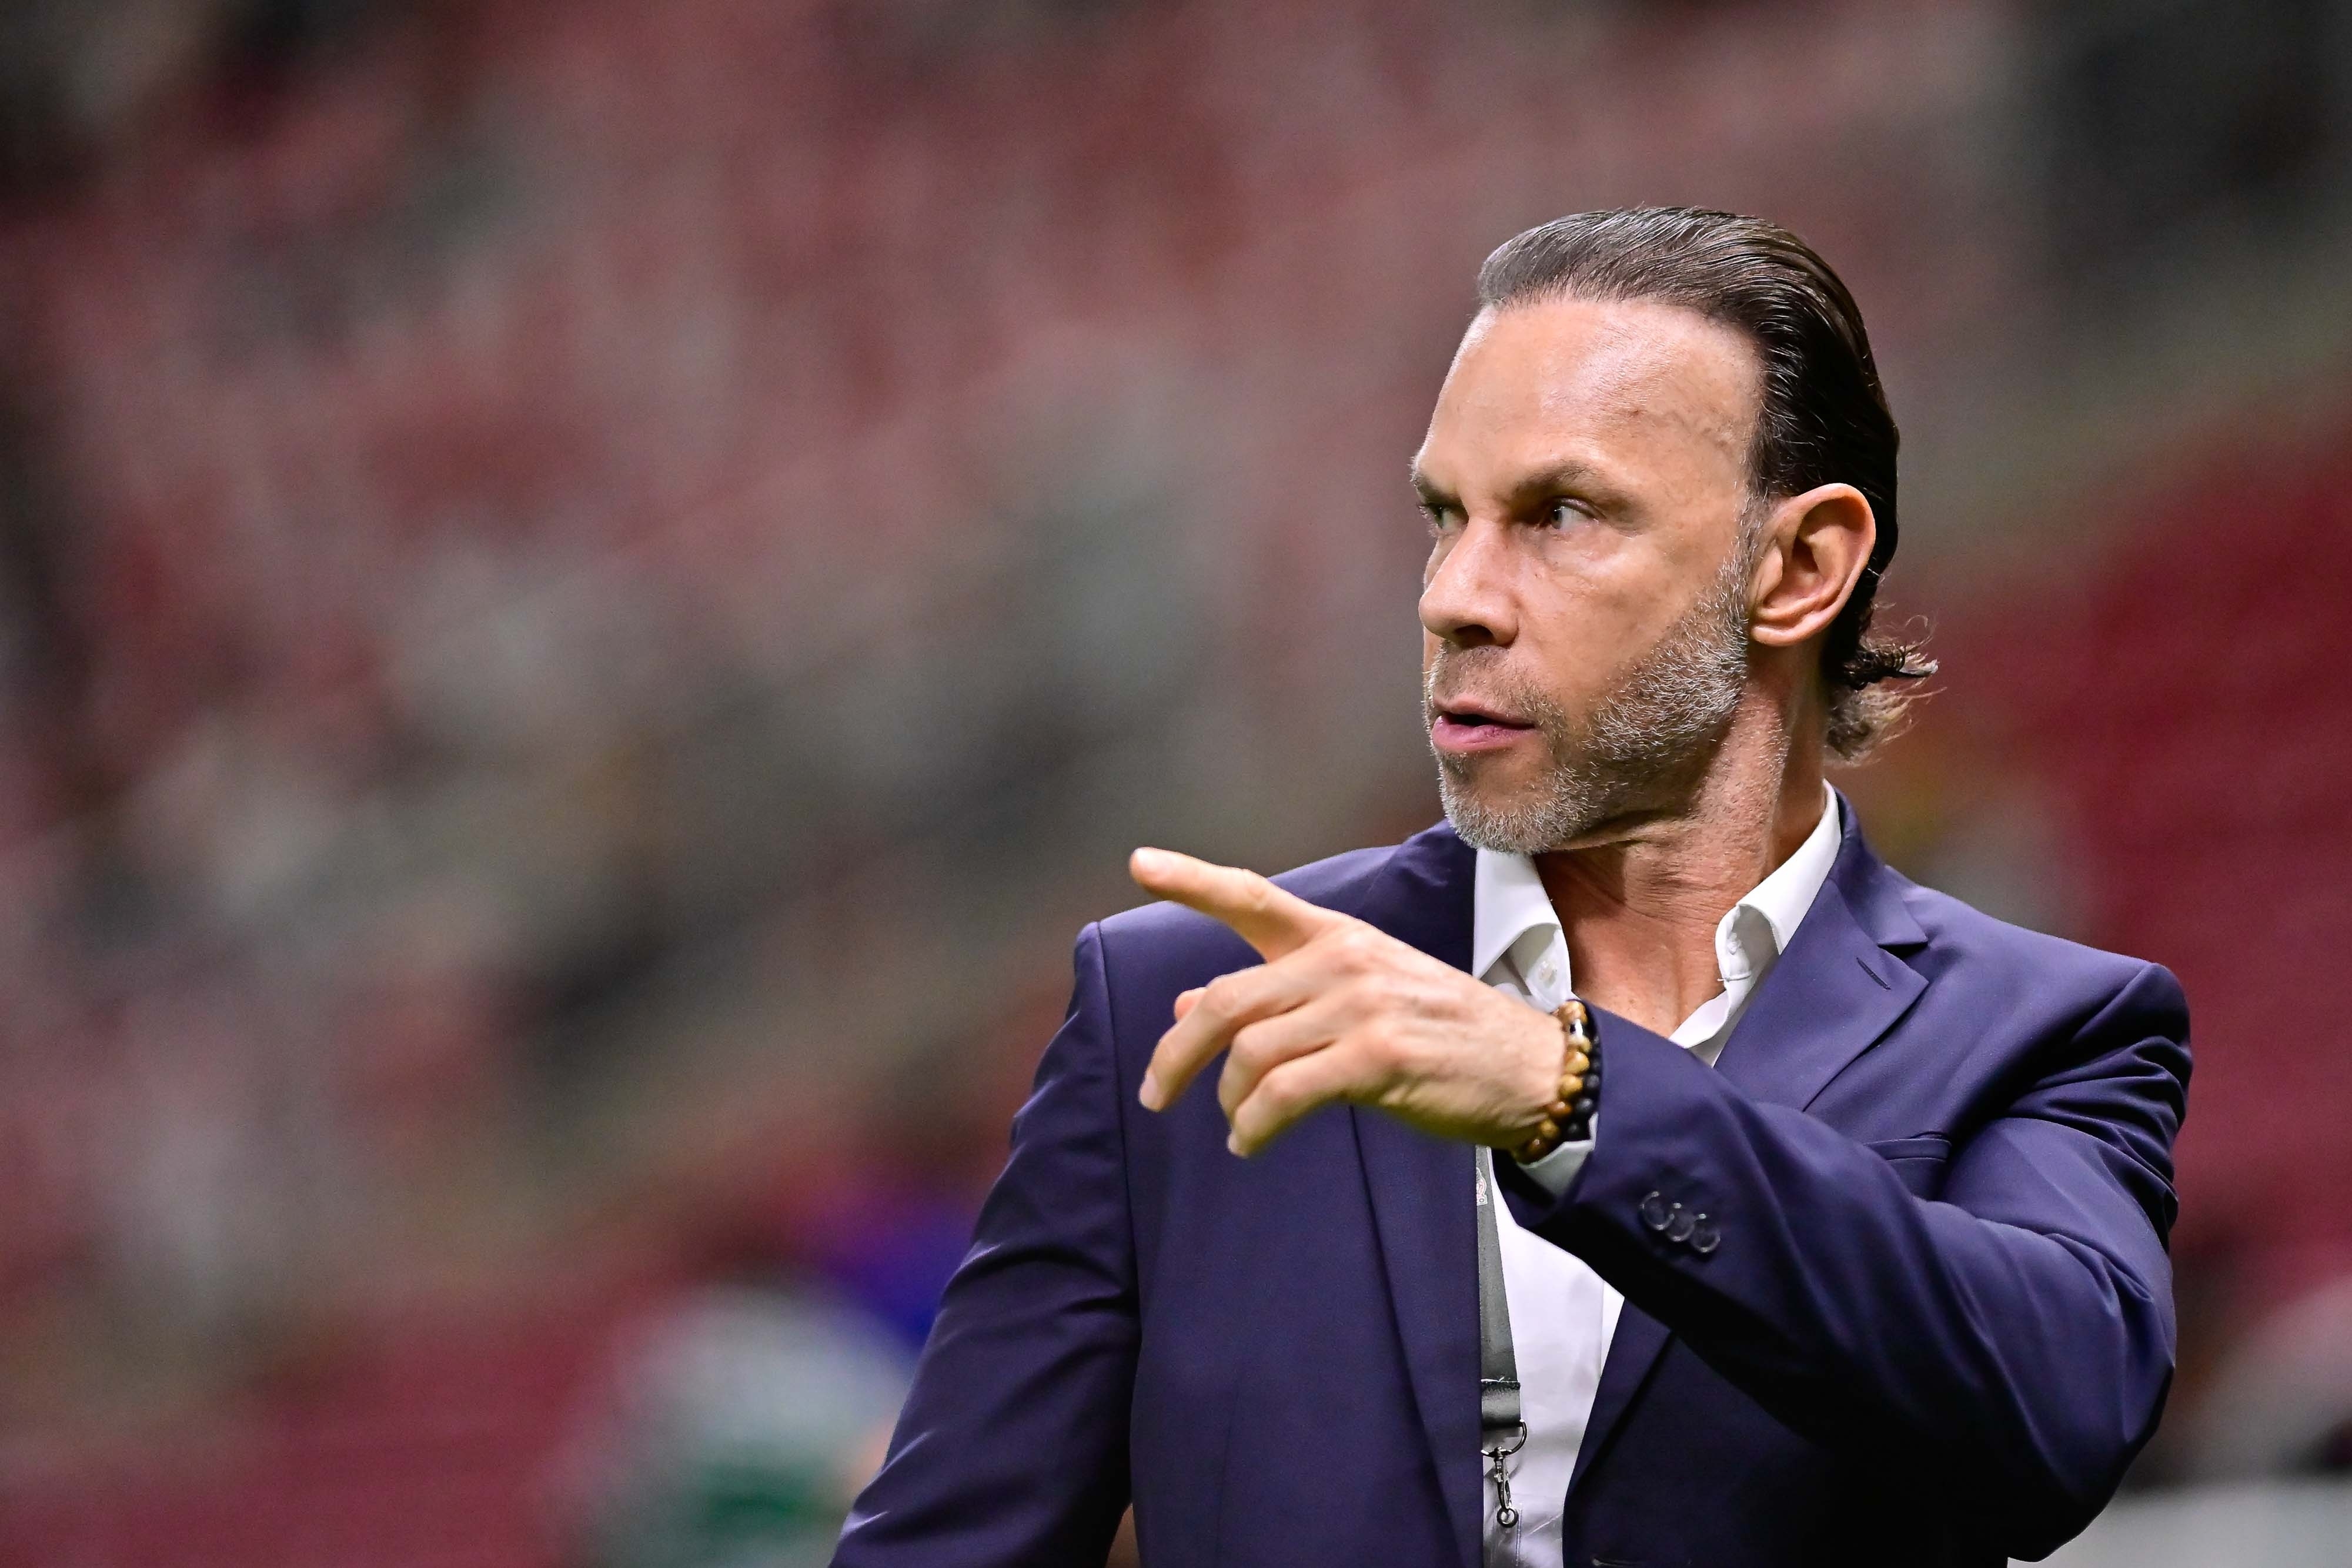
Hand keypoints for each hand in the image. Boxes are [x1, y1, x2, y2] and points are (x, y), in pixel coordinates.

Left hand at [1128, 846, 1565, 1156]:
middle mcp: (1343, 960)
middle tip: (1155, 1094)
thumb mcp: (1359, 1000)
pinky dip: (1255, 1126)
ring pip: (1251, 1053)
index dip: (1193, 880)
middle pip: (1226, 1000)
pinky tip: (1252, 1142)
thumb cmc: (1439, 1036)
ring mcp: (1361, 1006)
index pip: (1253, 898)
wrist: (1529, 1069)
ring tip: (1236, 1128)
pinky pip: (1284, 1095)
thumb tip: (1183, 1009)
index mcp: (1337, 936)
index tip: (1140, 862)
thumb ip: (1275, 1001)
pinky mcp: (1377, 1058)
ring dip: (1228, 1102)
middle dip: (1177, 1053)